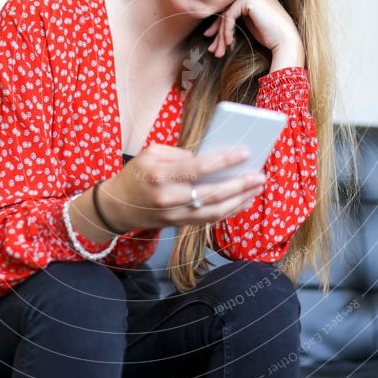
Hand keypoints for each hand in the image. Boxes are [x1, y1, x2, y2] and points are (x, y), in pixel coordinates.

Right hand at [101, 143, 267, 230]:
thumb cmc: (136, 174)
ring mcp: (174, 215)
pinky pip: (209, 220)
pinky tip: (243, 201)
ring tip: (257, 188)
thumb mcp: (151, 153)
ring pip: (214, 211)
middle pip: (211, 193)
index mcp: (160, 175)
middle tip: (260, 175)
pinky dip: (229, 210)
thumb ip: (180, 153)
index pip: (197, 168)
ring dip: (240, 200)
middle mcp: (168, 198)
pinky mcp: (178, 225)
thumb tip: (209, 159)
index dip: (223, 161)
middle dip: (240, 184)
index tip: (245, 153)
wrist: (118, 206)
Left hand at [203, 0, 302, 58]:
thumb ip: (233, 18)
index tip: (212, 42)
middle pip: (226, 10)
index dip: (218, 26)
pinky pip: (229, 15)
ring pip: (226, 14)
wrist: (285, 40)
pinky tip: (229, 43)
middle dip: (217, 32)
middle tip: (212, 49)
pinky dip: (227, 31)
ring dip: (221, 35)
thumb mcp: (248, 23)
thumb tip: (211, 28)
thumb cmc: (269, 35)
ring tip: (218, 52)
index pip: (229, 7)